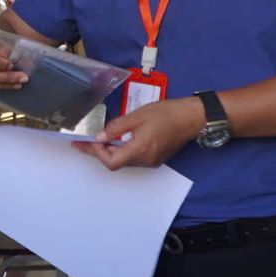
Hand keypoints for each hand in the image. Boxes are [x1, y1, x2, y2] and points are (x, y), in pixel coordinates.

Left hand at [72, 97, 201, 169]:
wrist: (192, 118)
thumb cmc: (167, 113)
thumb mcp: (138, 115)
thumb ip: (117, 127)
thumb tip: (100, 137)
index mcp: (140, 149)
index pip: (111, 161)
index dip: (96, 153)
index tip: (86, 142)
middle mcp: (145, 160)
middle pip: (116, 163)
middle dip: (99, 152)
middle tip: (83, 143)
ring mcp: (151, 161)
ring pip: (124, 161)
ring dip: (109, 152)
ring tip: (97, 141)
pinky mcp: (155, 159)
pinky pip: (133, 158)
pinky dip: (121, 151)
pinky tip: (115, 141)